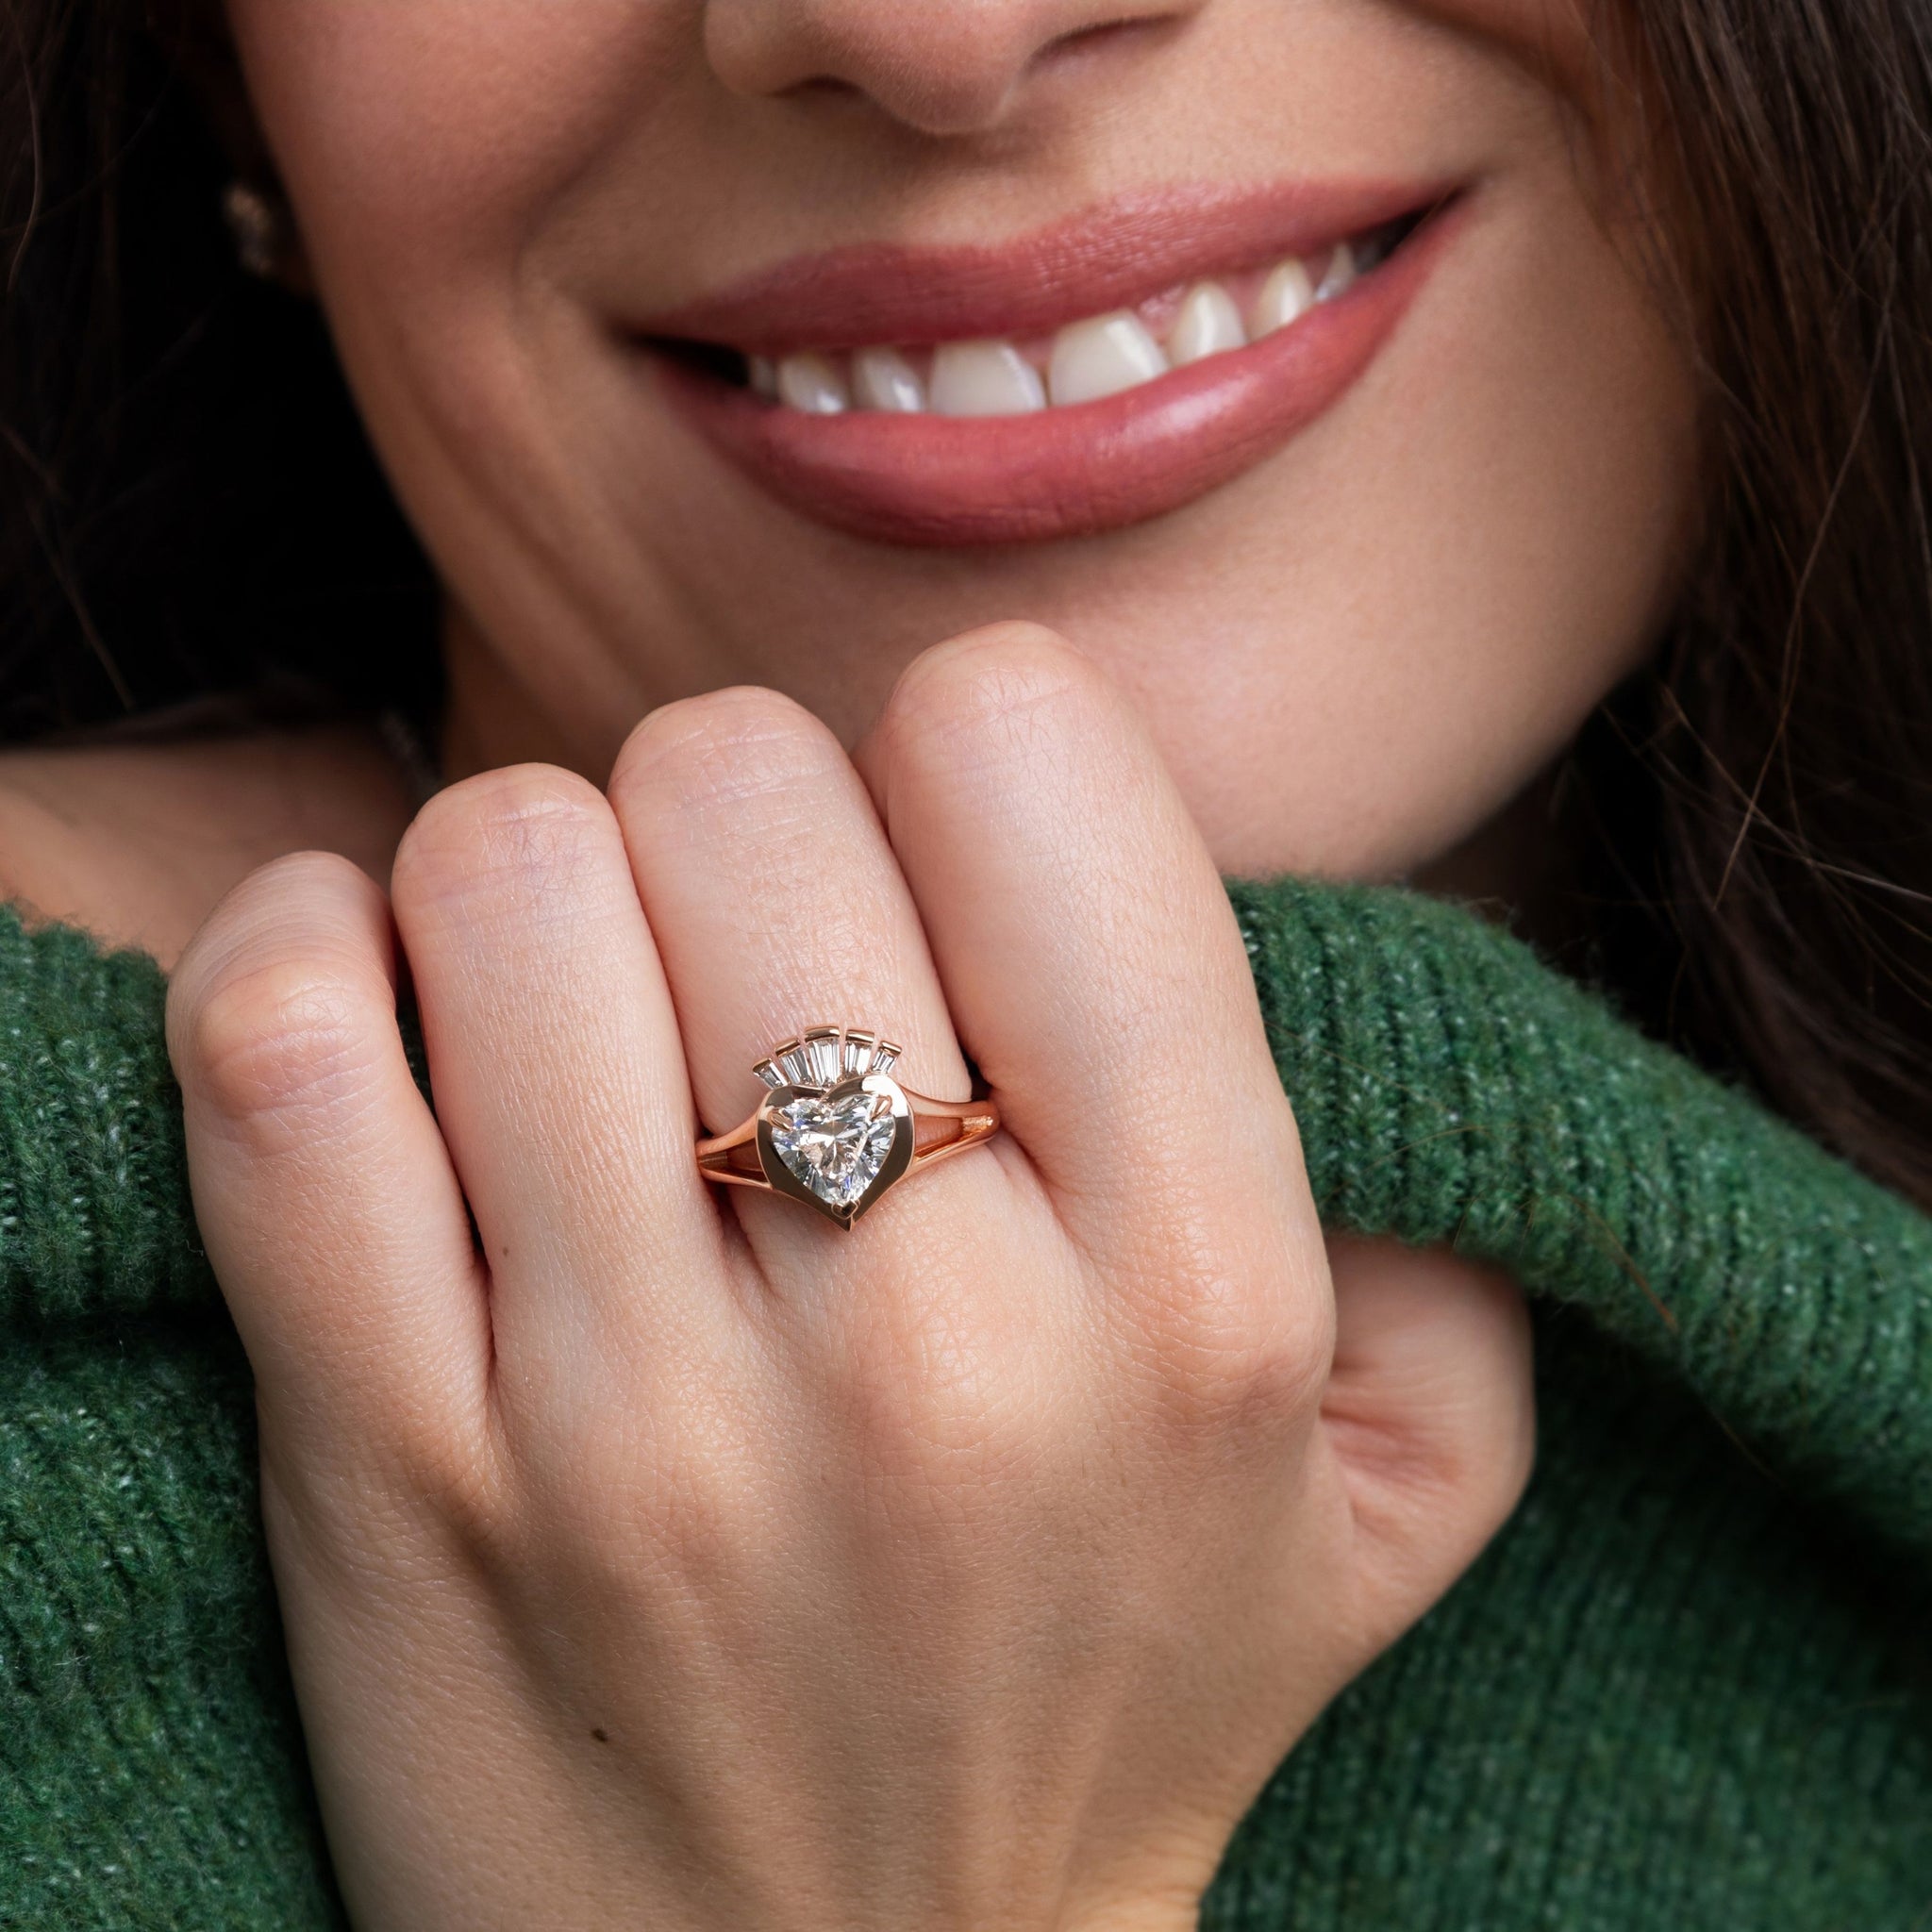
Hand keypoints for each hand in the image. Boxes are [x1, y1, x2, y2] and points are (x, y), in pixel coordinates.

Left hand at [166, 623, 1532, 1931]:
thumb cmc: (1116, 1703)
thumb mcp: (1387, 1491)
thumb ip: (1437, 1211)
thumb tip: (1316, 937)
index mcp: (1193, 1291)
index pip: (1022, 755)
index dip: (966, 748)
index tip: (939, 857)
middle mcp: (927, 1338)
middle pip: (736, 781)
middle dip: (740, 818)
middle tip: (754, 955)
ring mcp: (632, 1417)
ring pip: (505, 875)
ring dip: (536, 889)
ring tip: (590, 1012)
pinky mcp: (391, 1475)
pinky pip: (282, 1058)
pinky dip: (303, 958)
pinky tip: (388, 1017)